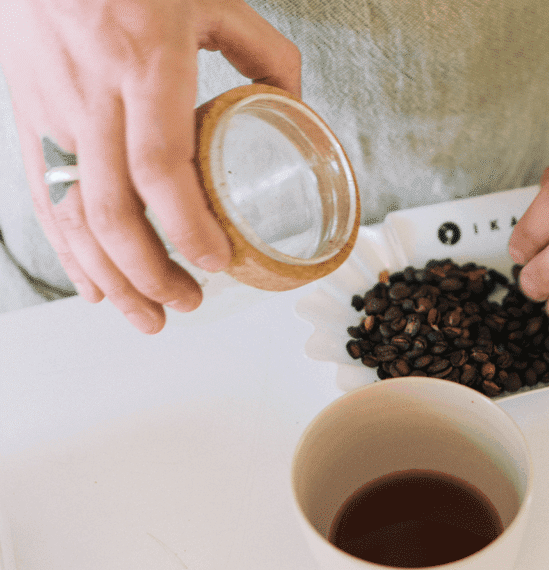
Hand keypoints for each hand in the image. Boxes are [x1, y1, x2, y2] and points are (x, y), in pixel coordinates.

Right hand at [0, 0, 299, 332]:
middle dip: (149, 272)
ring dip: (110, 277)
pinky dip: (68, 251)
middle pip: (113, 209)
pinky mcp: (28, 119)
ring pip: (73, 216)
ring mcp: (53, 112)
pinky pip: (44, 199)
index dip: (187, 224)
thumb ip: (263, 50)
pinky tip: (95, 286)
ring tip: (148, 315)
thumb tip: (295, 101)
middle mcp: (94, 97)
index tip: (218, 261)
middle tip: (188, 303)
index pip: (159, 165)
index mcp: (146, 66)